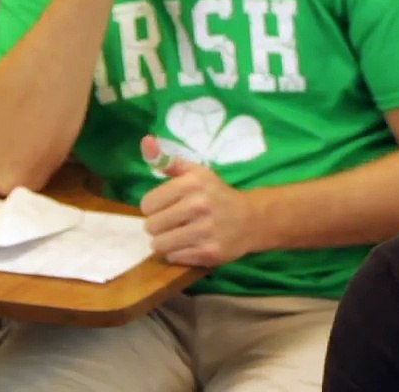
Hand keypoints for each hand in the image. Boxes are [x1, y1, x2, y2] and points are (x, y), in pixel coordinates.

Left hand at [138, 135, 258, 266]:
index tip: (167, 206)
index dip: (154, 207)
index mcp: (192, 183)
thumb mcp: (196, 173)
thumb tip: (146, 141)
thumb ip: (168, 160)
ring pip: (159, 245)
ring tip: (179, 235)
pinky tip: (192, 244)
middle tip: (174, 222)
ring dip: (166, 242)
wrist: (252, 219)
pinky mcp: (209, 253)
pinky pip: (174, 257)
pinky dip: (179, 253)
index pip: (147, 204)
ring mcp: (205, 231)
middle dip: (159, 225)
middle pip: (151, 226)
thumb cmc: (217, 194)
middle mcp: (198, 206)